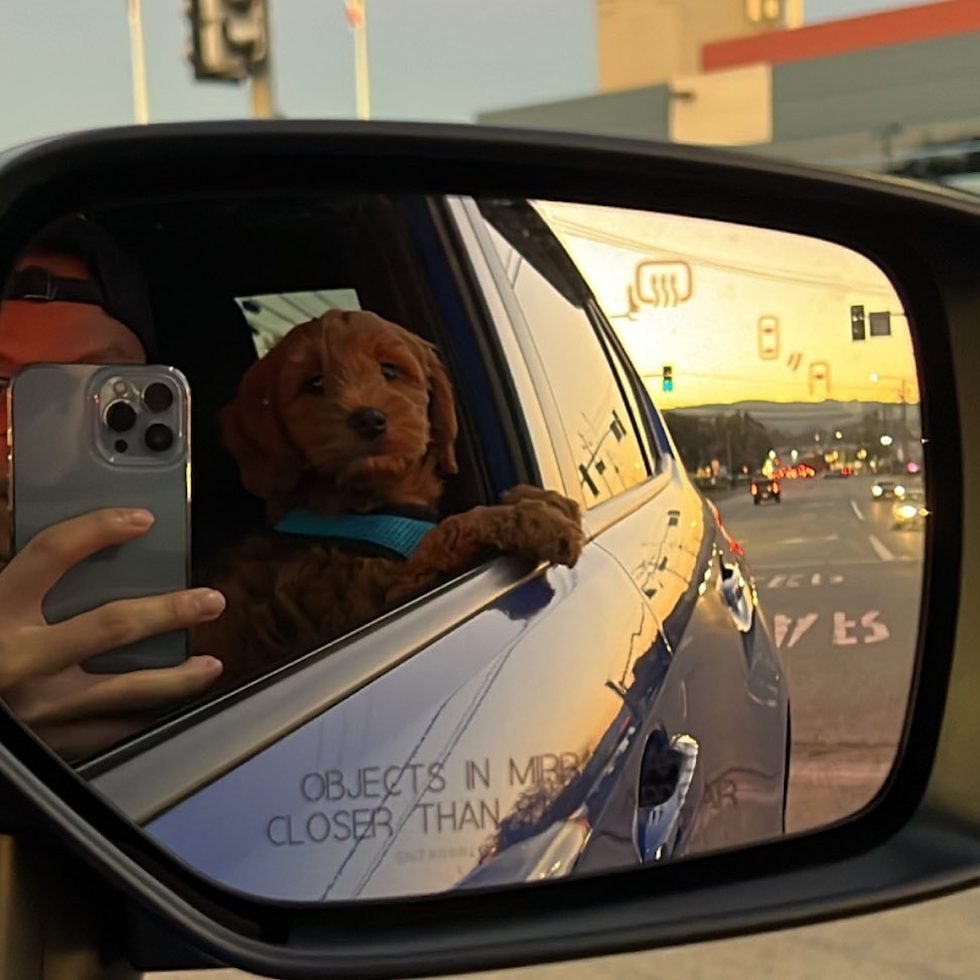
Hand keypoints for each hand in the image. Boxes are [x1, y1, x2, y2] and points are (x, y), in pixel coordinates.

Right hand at [0, 508, 224, 759]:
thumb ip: (25, 585)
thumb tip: (83, 549)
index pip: (51, 554)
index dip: (96, 530)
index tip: (141, 520)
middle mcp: (21, 658)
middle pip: (112, 625)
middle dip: (169, 611)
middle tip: (211, 601)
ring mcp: (38, 707)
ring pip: (126, 689)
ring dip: (178, 678)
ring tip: (211, 665)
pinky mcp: (49, 742)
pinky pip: (108, 730)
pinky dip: (142, 717)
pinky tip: (167, 707)